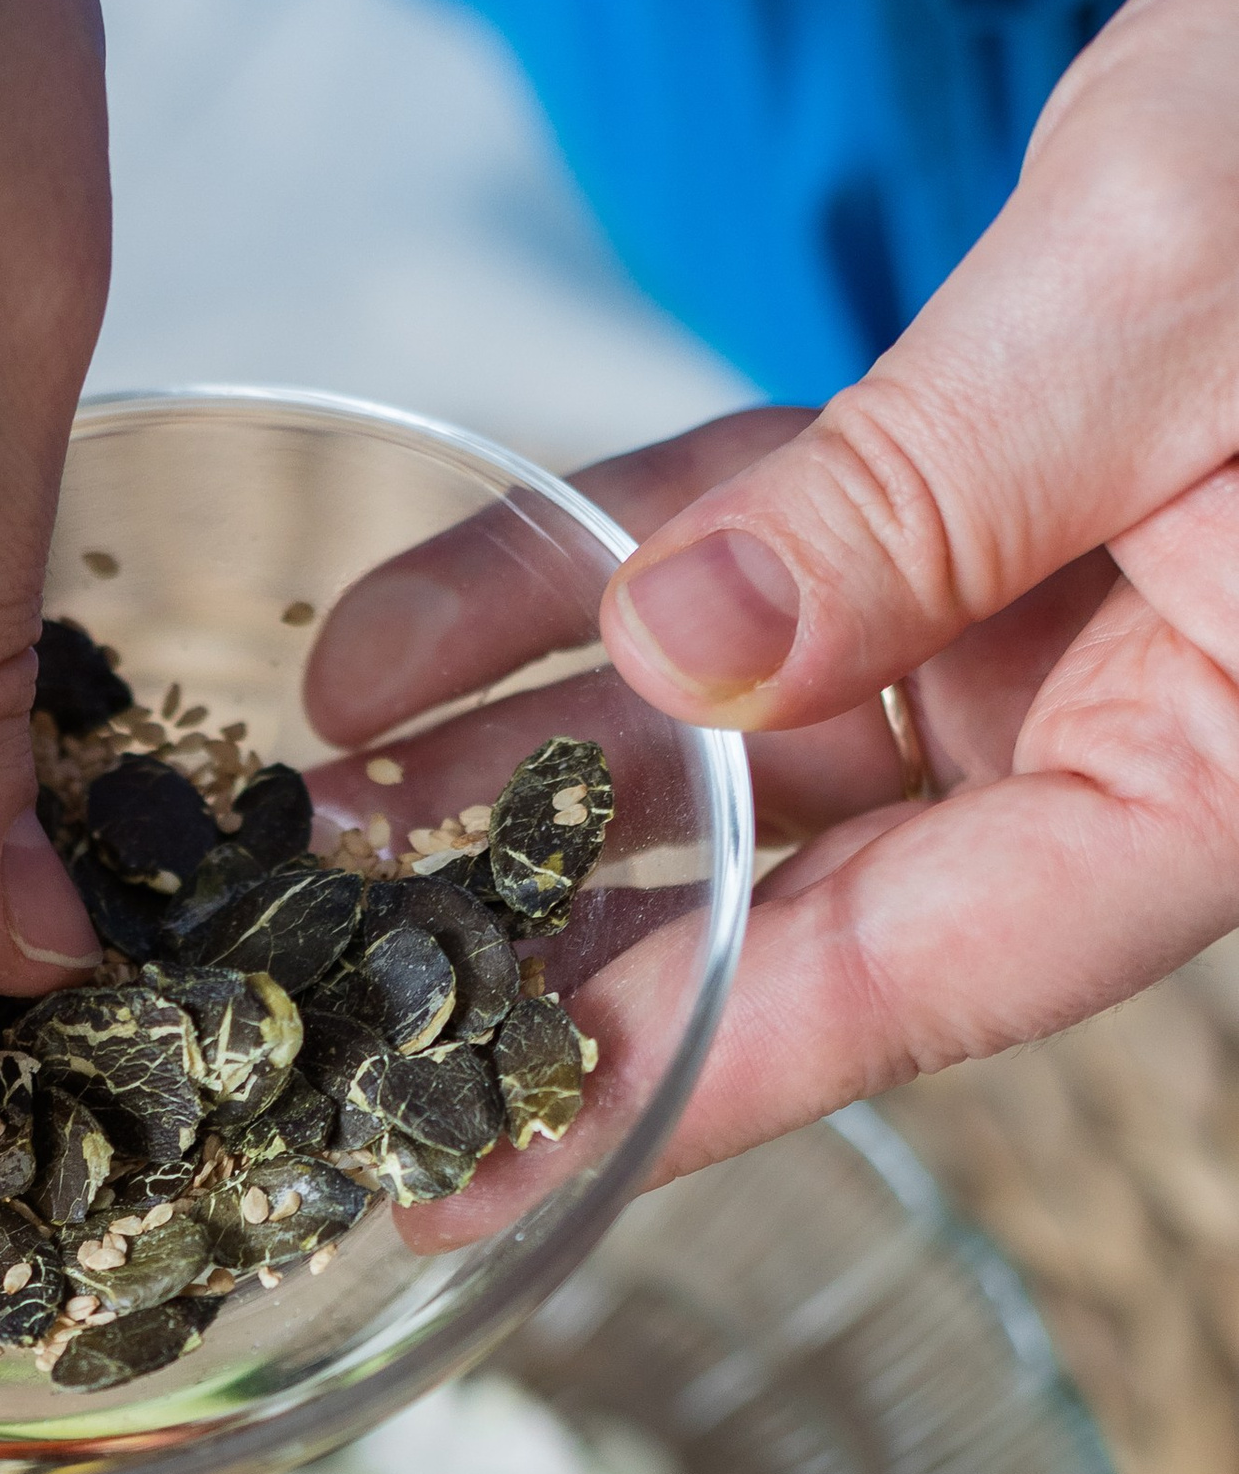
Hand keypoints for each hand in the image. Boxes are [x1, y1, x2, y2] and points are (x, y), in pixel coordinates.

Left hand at [308, 0, 1238, 1180]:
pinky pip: (740, 572)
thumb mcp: (1156, 302)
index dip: (682, 1075)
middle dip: (561, 941)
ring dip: (528, 771)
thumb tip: (687, 650)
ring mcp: (1034, 630)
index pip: (916, 974)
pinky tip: (401, 647)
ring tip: (324, 815)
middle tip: (342, 1010)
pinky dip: (582, 590)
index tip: (483, 1172)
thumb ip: (922, 496)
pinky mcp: (959, 514)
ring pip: (736, 739)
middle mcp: (1114, 733)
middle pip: (800, 894)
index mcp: (1212, 766)